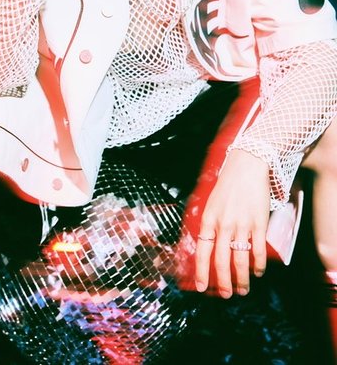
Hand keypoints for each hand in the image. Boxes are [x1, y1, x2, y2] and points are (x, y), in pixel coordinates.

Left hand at [195, 149, 269, 297]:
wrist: (246, 166)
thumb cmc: (227, 184)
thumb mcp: (211, 203)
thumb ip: (210, 223)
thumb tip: (207, 243)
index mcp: (209, 219)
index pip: (202, 251)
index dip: (202, 272)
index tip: (202, 288)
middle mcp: (223, 225)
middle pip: (222, 261)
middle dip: (223, 282)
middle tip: (226, 295)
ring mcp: (242, 225)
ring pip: (240, 260)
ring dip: (242, 279)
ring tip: (243, 290)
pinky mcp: (258, 223)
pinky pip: (257, 250)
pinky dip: (258, 265)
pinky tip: (258, 272)